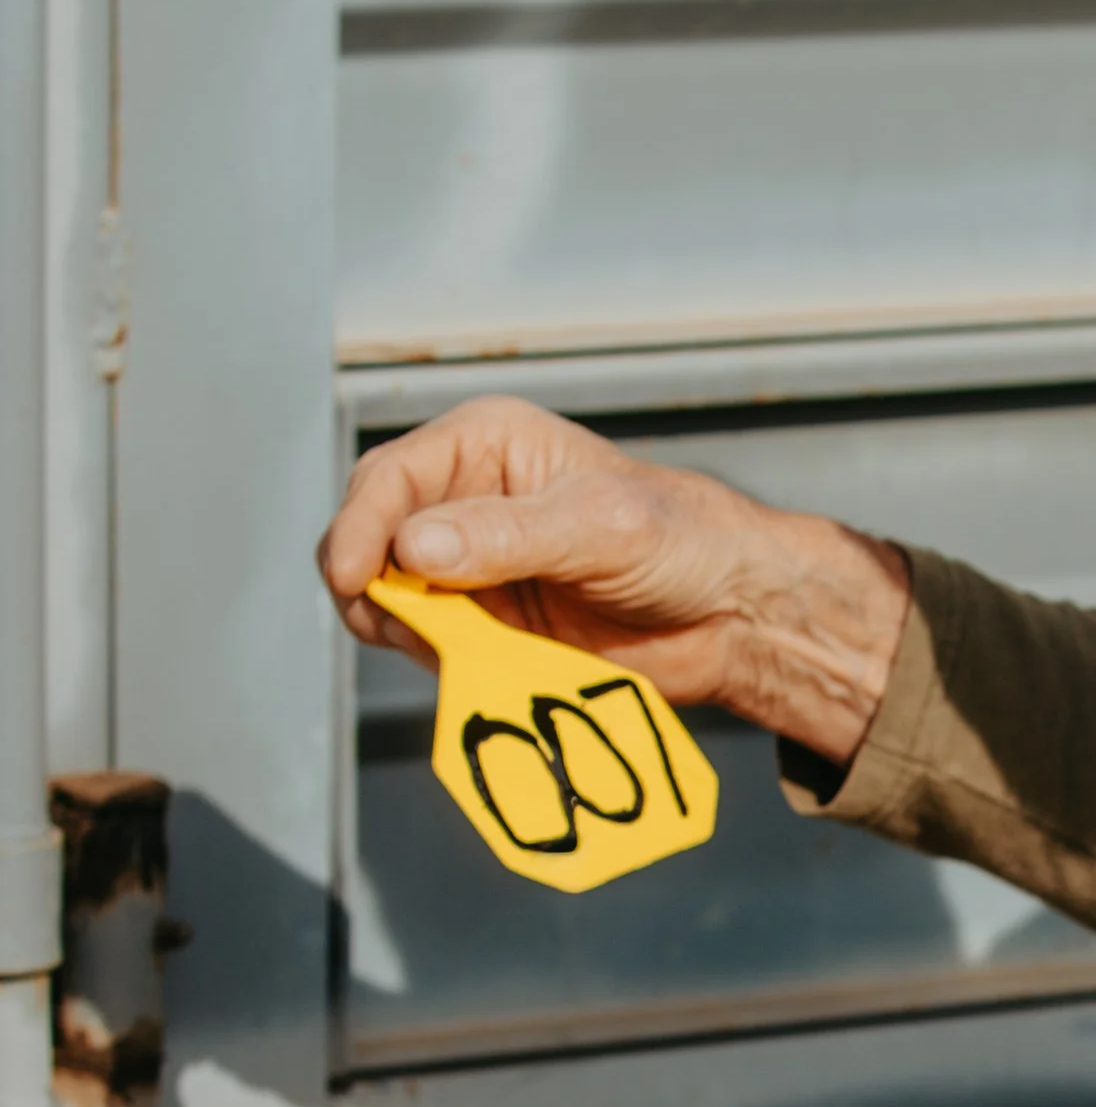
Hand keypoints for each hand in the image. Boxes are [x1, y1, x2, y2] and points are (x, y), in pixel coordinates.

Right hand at [317, 397, 911, 766]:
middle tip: (397, 623)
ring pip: (385, 594)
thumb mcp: (602, 526)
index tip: (356, 578)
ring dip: (399, 625)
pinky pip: (426, 642)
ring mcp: (467, 563)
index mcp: (485, 444)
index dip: (357, 526)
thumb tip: (413, 546)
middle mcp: (464, 497)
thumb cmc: (683, 539)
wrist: (728, 613)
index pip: (388, 478)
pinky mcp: (482, 621)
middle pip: (367, 534)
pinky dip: (433, 658)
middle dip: (368, 580)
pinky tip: (474, 662)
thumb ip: (509, 535)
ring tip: (454, 644)